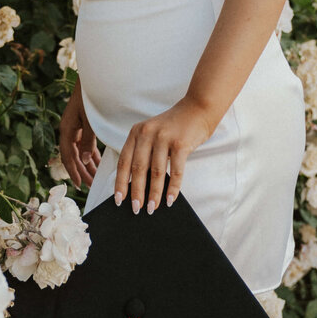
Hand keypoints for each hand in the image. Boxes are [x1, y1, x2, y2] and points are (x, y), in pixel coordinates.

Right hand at [59, 82, 100, 190]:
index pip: (67, 157)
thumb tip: (86, 161)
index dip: (73, 172)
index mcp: (67, 130)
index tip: (79, 185)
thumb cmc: (90, 97)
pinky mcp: (82, 125)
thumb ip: (88, 141)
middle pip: (73, 157)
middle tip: (90, 186)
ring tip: (95, 178)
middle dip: (81, 171)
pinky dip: (91, 154)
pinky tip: (97, 163)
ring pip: (79, 152)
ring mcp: (75, 128)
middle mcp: (69, 131)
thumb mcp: (90, 120)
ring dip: (87, 165)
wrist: (92, 79)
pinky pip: (85, 144)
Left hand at [113, 96, 215, 212]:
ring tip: (153, 208)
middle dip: (136, 192)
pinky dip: (173, 188)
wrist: (198, 108)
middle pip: (138, 168)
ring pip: (156, 172)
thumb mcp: (153, 133)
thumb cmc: (175, 126)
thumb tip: (138, 184)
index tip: (118, 199)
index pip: (124, 161)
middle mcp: (147, 133)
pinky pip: (176, 171)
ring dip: (154, 193)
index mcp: (136, 132)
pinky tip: (171, 199)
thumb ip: (144, 152)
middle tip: (136, 209)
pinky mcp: (181, 143)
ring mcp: (164, 138)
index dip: (120, 182)